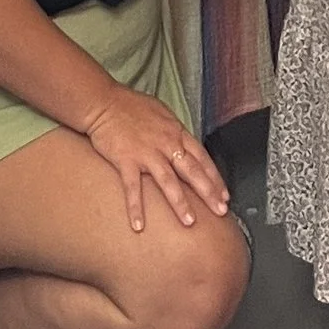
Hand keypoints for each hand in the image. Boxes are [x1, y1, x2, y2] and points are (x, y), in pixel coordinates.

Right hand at [83, 89, 228, 232]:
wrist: (104, 102)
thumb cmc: (132, 107)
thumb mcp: (162, 114)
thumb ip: (174, 133)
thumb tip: (185, 148)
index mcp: (176, 132)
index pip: (201, 157)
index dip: (214, 177)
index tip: (224, 195)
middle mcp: (166, 143)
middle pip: (192, 170)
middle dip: (208, 192)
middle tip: (220, 211)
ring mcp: (147, 152)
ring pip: (168, 181)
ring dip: (180, 202)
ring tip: (189, 222)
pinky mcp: (126, 159)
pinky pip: (133, 187)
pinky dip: (135, 207)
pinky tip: (138, 226)